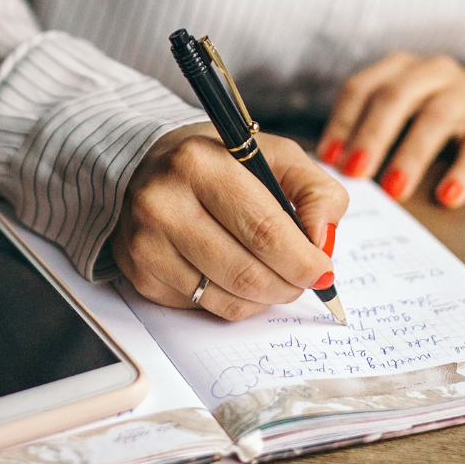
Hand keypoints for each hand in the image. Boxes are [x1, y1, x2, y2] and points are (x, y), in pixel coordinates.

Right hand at [114, 125, 347, 320]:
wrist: (148, 168)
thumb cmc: (220, 163)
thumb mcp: (275, 156)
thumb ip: (315, 192)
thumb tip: (323, 241)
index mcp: (200, 164)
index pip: (264, 230)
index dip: (303, 260)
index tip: (323, 270)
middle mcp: (164, 204)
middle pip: (246, 273)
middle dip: (289, 284)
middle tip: (305, 279)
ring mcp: (147, 243)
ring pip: (228, 298)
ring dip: (265, 297)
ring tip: (275, 276)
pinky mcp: (141, 274)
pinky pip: (204, 307)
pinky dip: (235, 301)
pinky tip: (237, 276)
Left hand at [317, 53, 464, 207]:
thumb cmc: (430, 110)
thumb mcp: (399, 107)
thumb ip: (367, 128)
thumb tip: (329, 168)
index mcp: (398, 68)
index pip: (362, 88)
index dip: (342, 122)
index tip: (328, 159)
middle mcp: (431, 73)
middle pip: (396, 98)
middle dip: (371, 136)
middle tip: (354, 172)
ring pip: (436, 119)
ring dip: (411, 155)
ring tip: (393, 190)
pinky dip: (463, 173)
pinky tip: (447, 196)